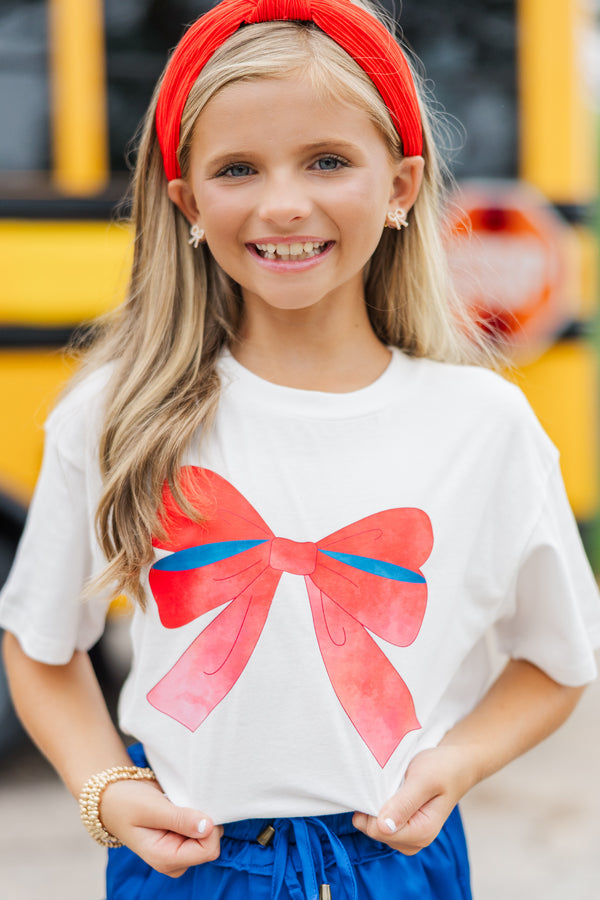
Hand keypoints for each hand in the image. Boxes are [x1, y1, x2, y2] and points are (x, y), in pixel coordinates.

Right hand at [100, 779, 222, 876]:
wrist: (115, 798)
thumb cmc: (127, 803)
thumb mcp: (151, 808)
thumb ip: (179, 819)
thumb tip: (208, 827)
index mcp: (165, 859)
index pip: (207, 850)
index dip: (209, 827)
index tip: (194, 807)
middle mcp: (175, 858)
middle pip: (211, 844)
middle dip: (203, 820)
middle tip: (182, 804)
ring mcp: (179, 849)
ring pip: (209, 835)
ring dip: (199, 815)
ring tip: (178, 804)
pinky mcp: (182, 837)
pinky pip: (203, 827)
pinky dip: (197, 813)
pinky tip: (180, 805)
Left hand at [352, 744, 474, 854]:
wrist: (456, 764)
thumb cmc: (442, 768)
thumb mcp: (424, 780)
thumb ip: (404, 804)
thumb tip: (383, 826)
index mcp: (422, 832)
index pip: (378, 830)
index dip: (371, 808)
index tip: (378, 784)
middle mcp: (416, 840)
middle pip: (374, 831)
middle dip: (373, 807)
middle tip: (386, 782)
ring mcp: (409, 836)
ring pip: (375, 827)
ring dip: (375, 806)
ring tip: (389, 785)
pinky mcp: (405, 827)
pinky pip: (380, 822)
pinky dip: (379, 806)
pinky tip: (388, 791)